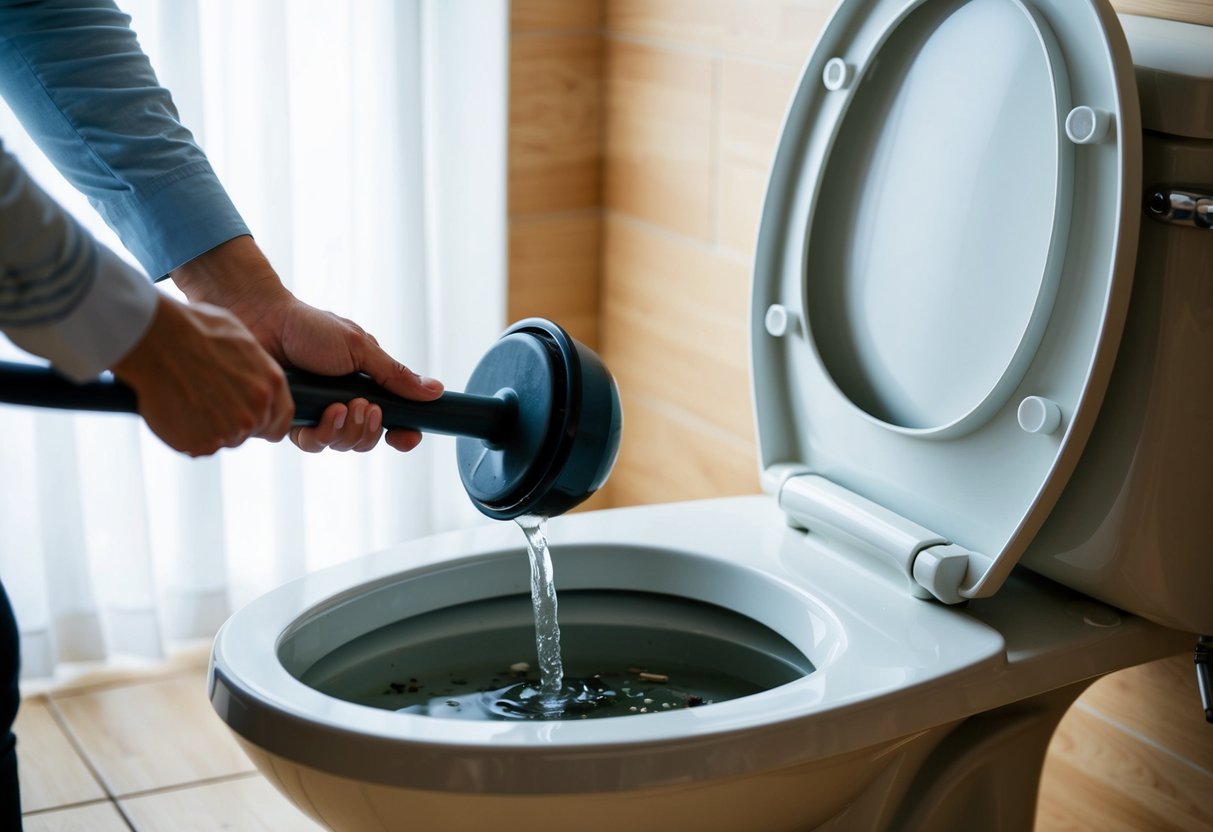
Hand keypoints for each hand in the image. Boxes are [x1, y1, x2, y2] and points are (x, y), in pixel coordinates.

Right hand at [111, 294, 292, 456]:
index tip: (253, 422)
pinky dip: (185, 434)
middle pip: (249, 432)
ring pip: (222, 440)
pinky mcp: (199, 443)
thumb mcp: (242, 340)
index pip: (280, 422)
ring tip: (187, 400)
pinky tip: (174, 409)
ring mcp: (227, 431)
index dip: (266, 424)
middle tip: (208, 403)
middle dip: (233, 423)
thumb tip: (255, 380)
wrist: (156, 338)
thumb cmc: (194, 329)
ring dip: (208, 428)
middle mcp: (254, 412)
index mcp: (270, 385)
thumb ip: (256, 370)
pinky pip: (196, 446)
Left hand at [171, 236, 442, 452]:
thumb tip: (435, 391)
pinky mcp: (289, 422)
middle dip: (371, 430)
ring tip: (344, 407)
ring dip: (348, 431)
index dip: (403, 433)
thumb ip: (395, 375)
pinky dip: (322, 432)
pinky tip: (326, 412)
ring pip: (341, 445)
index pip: (392, 420)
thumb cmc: (309, 327)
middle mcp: (341, 404)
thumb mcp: (361, 348)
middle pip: (367, 440)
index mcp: (363, 386)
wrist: (261, 320)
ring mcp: (315, 414)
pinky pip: (311, 443)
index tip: (409, 436)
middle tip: (368, 410)